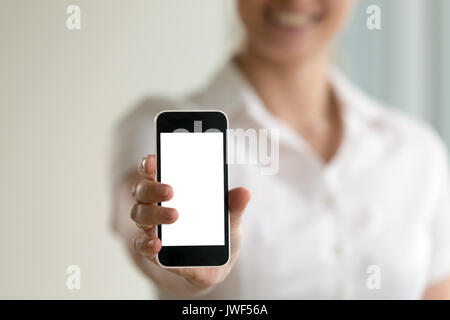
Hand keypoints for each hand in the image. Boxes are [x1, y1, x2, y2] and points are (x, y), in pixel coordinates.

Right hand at [130, 154, 249, 289]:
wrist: (215, 266)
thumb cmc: (217, 234)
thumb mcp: (230, 219)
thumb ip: (235, 206)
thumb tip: (243, 193)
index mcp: (171, 190)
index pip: (152, 171)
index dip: (148, 164)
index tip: (153, 160)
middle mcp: (156, 205)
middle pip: (142, 191)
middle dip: (152, 188)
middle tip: (171, 191)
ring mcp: (152, 227)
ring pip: (139, 214)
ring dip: (154, 214)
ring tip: (174, 216)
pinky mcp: (153, 251)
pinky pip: (141, 245)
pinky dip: (147, 243)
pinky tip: (158, 243)